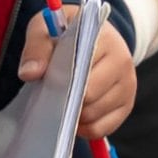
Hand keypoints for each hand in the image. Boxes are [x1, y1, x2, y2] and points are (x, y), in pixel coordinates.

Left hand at [25, 4, 140, 141]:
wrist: (90, 34)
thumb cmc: (66, 32)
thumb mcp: (46, 28)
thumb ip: (37, 46)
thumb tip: (29, 73)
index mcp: (106, 39)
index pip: (83, 70)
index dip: (61, 80)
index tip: (47, 82)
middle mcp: (123, 62)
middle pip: (90, 96)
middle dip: (66, 99)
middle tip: (51, 94)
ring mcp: (128, 86)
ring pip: (94, 115)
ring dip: (74, 115)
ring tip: (62, 102)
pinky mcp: (126, 105)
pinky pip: (101, 129)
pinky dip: (84, 127)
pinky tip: (74, 115)